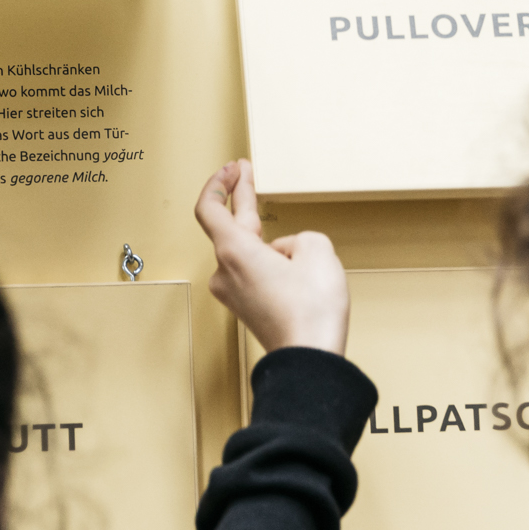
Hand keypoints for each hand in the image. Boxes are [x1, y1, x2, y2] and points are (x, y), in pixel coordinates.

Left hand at [193, 159, 349, 354]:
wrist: (309, 360)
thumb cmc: (310, 312)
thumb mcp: (318, 251)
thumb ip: (299, 238)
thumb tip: (285, 254)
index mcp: (234, 251)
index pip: (209, 208)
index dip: (219, 183)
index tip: (232, 169)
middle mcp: (225, 272)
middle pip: (228, 227)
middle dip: (241, 199)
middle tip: (244, 174)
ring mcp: (233, 293)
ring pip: (249, 253)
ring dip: (271, 244)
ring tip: (305, 259)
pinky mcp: (246, 308)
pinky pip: (255, 274)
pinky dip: (272, 265)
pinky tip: (299, 275)